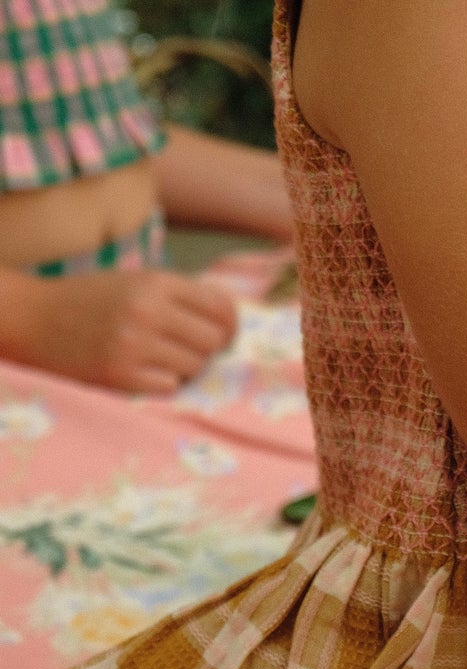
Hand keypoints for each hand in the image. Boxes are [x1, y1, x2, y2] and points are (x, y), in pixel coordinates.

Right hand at [25, 269, 237, 395]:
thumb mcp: (136, 282)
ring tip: (162, 360)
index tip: (226, 337)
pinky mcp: (118, 375)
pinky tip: (145, 373)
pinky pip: (169, 387)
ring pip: (194, 366)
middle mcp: (149, 311)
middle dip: (207, 349)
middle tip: (188, 351)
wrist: (34, 318)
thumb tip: (228, 320)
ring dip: (185, 368)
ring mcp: (134, 344)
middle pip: (212, 340)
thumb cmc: (90, 299)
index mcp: (157, 282)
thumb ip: (179, 296)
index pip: (221, 307)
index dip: (231, 325)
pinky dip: (164, 383)